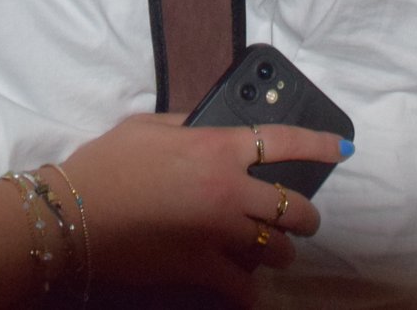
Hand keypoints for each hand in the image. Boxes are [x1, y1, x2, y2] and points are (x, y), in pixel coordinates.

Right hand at [56, 113, 343, 302]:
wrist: (73, 216)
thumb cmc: (106, 165)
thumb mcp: (147, 126)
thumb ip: (187, 124)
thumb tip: (209, 126)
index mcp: (217, 147)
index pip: (283, 141)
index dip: (320, 143)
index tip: (342, 148)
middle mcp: (229, 190)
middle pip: (293, 207)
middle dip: (305, 215)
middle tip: (301, 219)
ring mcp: (219, 234)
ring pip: (279, 250)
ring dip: (281, 252)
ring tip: (273, 253)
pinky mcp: (203, 270)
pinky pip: (246, 290)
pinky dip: (250, 292)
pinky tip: (247, 290)